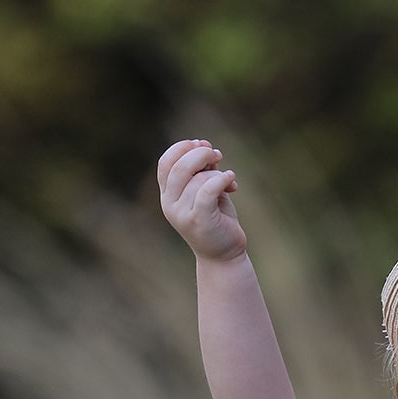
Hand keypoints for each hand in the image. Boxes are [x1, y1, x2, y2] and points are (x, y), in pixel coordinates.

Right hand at [157, 138, 245, 261]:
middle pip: (179, 167)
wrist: (224, 255)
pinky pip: (207, 190)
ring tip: (228, 179)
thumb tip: (203, 143)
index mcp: (167, 194)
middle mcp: (170, 204)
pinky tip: (232, 182)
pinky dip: (221, 180)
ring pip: (198, 179)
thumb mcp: (207, 189)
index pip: (165, 162)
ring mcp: (182, 214)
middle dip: (200, 154)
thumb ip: (203, 169)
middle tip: (217, 155)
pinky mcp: (199, 220)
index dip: (182, 148)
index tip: (200, 144)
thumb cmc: (216, 219)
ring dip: (217, 173)